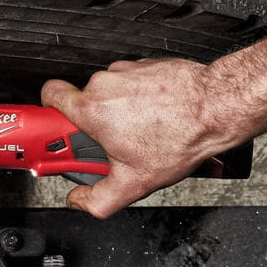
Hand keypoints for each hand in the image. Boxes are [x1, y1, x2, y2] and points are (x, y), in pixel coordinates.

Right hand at [41, 58, 243, 218]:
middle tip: (113, 144)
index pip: (49, 97)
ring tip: (140, 131)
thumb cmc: (180, 136)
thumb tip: (79, 201)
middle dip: (93, 125)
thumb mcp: (134, 183)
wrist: (217, 107)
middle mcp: (104, 84)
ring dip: (117, 112)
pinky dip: (136, 99)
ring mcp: (125, 71)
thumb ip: (97, 199)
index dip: (50, 117)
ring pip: (108, 94)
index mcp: (92, 109)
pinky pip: (129, 84)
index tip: (60, 135)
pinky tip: (154, 117)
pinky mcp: (144, 65)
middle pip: (82, 103)